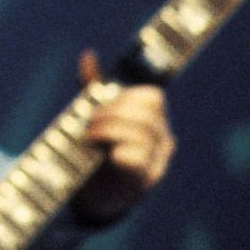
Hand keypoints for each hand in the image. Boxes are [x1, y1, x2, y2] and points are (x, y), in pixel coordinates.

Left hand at [72, 49, 175, 222]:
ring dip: (109, 130)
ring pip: (141, 132)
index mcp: (153, 121)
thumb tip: (88, 55)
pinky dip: (117, 152)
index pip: (152, 97)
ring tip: (90, 137)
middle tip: (90, 123)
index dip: (126, 96)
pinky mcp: (143, 180)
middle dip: (113, 112)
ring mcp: (156, 161)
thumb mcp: (94, 117)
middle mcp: (161, 140)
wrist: (91, 194)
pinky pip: (137, 157)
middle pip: (147, 111)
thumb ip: (92, 88)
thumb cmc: (95, 151)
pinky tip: (105, 155)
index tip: (103, 104)